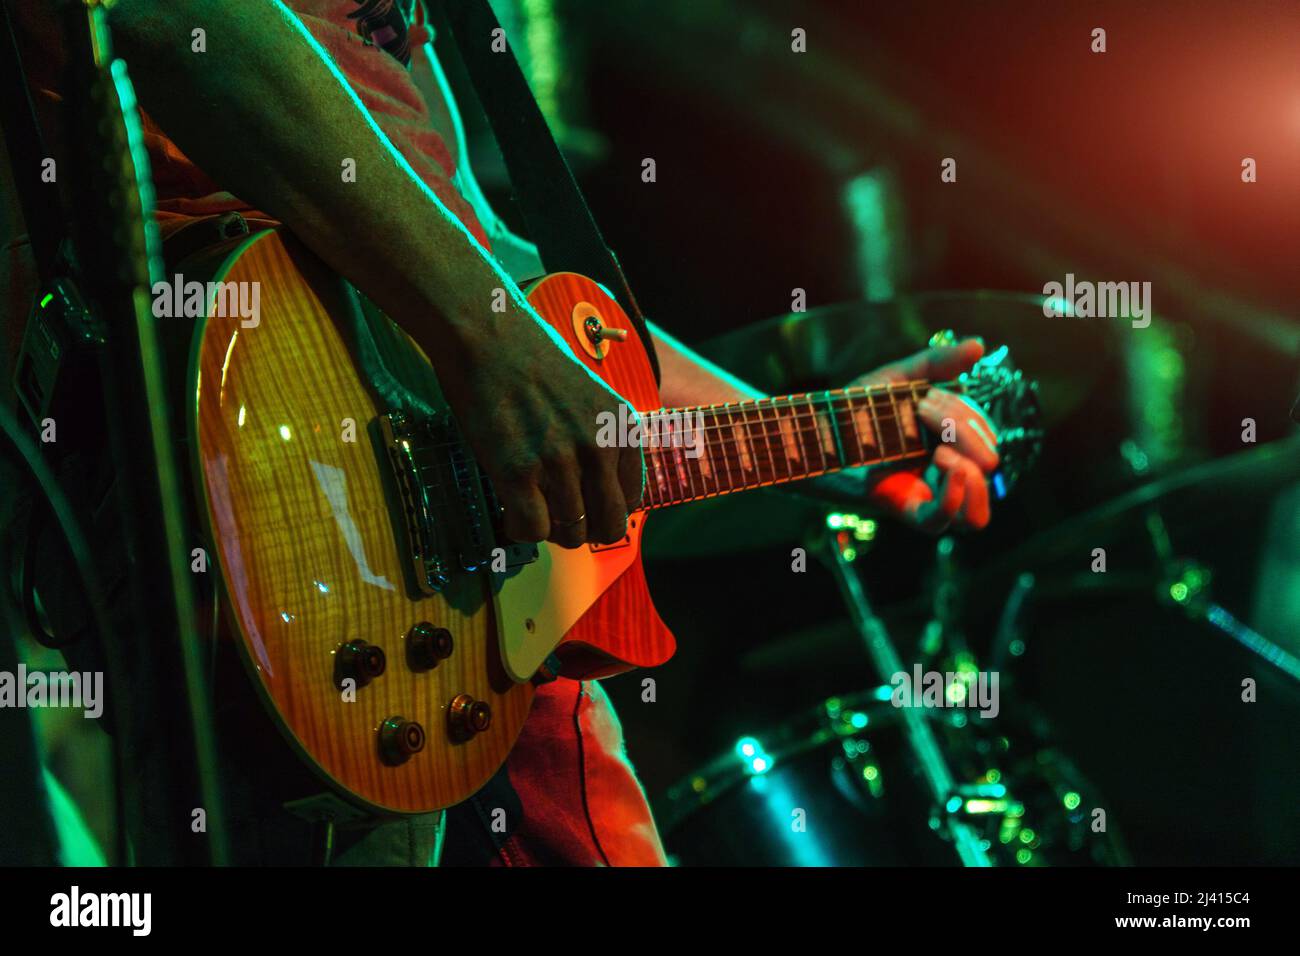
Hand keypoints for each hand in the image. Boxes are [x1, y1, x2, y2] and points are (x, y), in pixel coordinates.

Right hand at [436, 295, 643, 548]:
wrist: (489, 337)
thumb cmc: (533, 364)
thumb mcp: (592, 398)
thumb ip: (603, 442)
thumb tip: (599, 494)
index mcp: (623, 428)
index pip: (631, 501)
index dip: (603, 510)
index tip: (582, 505)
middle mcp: (598, 447)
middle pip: (608, 526)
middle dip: (585, 532)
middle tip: (560, 520)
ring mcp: (559, 460)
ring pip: (570, 533)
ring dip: (548, 528)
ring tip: (529, 505)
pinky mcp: (519, 470)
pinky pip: (532, 529)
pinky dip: (521, 529)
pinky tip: (511, 510)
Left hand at [850, 338, 999, 531]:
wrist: (810, 428)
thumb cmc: (851, 408)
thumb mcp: (898, 379)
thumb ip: (938, 363)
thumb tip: (979, 345)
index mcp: (949, 450)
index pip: (988, 444)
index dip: (973, 420)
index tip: (928, 398)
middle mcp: (941, 479)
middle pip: (984, 469)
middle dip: (965, 432)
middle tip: (923, 410)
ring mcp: (922, 498)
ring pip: (977, 513)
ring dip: (972, 474)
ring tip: (941, 452)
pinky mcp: (898, 509)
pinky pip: (940, 521)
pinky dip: (955, 498)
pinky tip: (944, 463)